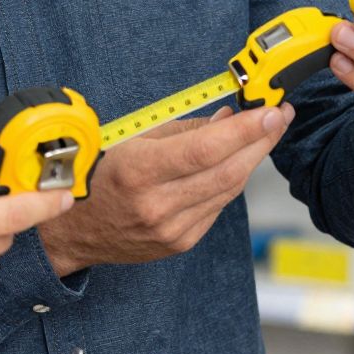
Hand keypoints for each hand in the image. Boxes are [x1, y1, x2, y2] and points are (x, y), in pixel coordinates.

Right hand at [38, 103, 292, 275]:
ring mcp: (171, 229)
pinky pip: (217, 206)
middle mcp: (157, 205)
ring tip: (264, 133)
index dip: (245, 130)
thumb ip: (183, 129)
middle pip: (227, 172)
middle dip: (260, 141)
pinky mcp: (181, 242)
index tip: (271, 111)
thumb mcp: (130, 140)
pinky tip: (236, 162)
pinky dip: (231, 180)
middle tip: (279, 115)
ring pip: (228, 190)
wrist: (74, 231)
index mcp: (138, 172)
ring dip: (252, 159)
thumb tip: (228, 117)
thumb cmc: (98, 176)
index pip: (205, 150)